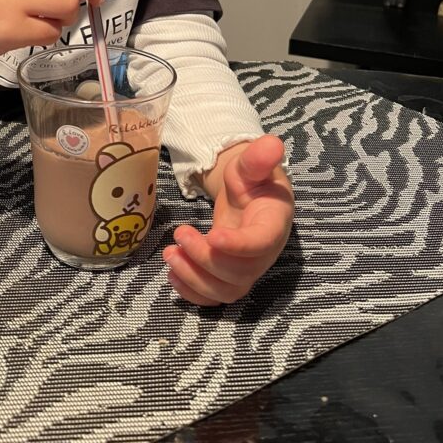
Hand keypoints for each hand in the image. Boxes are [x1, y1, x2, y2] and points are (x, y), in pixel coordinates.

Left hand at [162, 135, 293, 305]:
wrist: (250, 196)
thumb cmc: (252, 179)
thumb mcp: (252, 164)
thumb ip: (259, 157)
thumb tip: (272, 144)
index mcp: (273, 224)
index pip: (261, 243)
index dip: (238, 246)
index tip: (213, 235)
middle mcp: (263, 253)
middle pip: (240, 272)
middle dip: (205, 258)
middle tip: (179, 234)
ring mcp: (247, 269)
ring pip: (226, 290)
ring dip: (194, 278)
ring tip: (170, 255)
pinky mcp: (230, 278)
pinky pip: (215, 297)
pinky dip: (193, 293)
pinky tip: (172, 274)